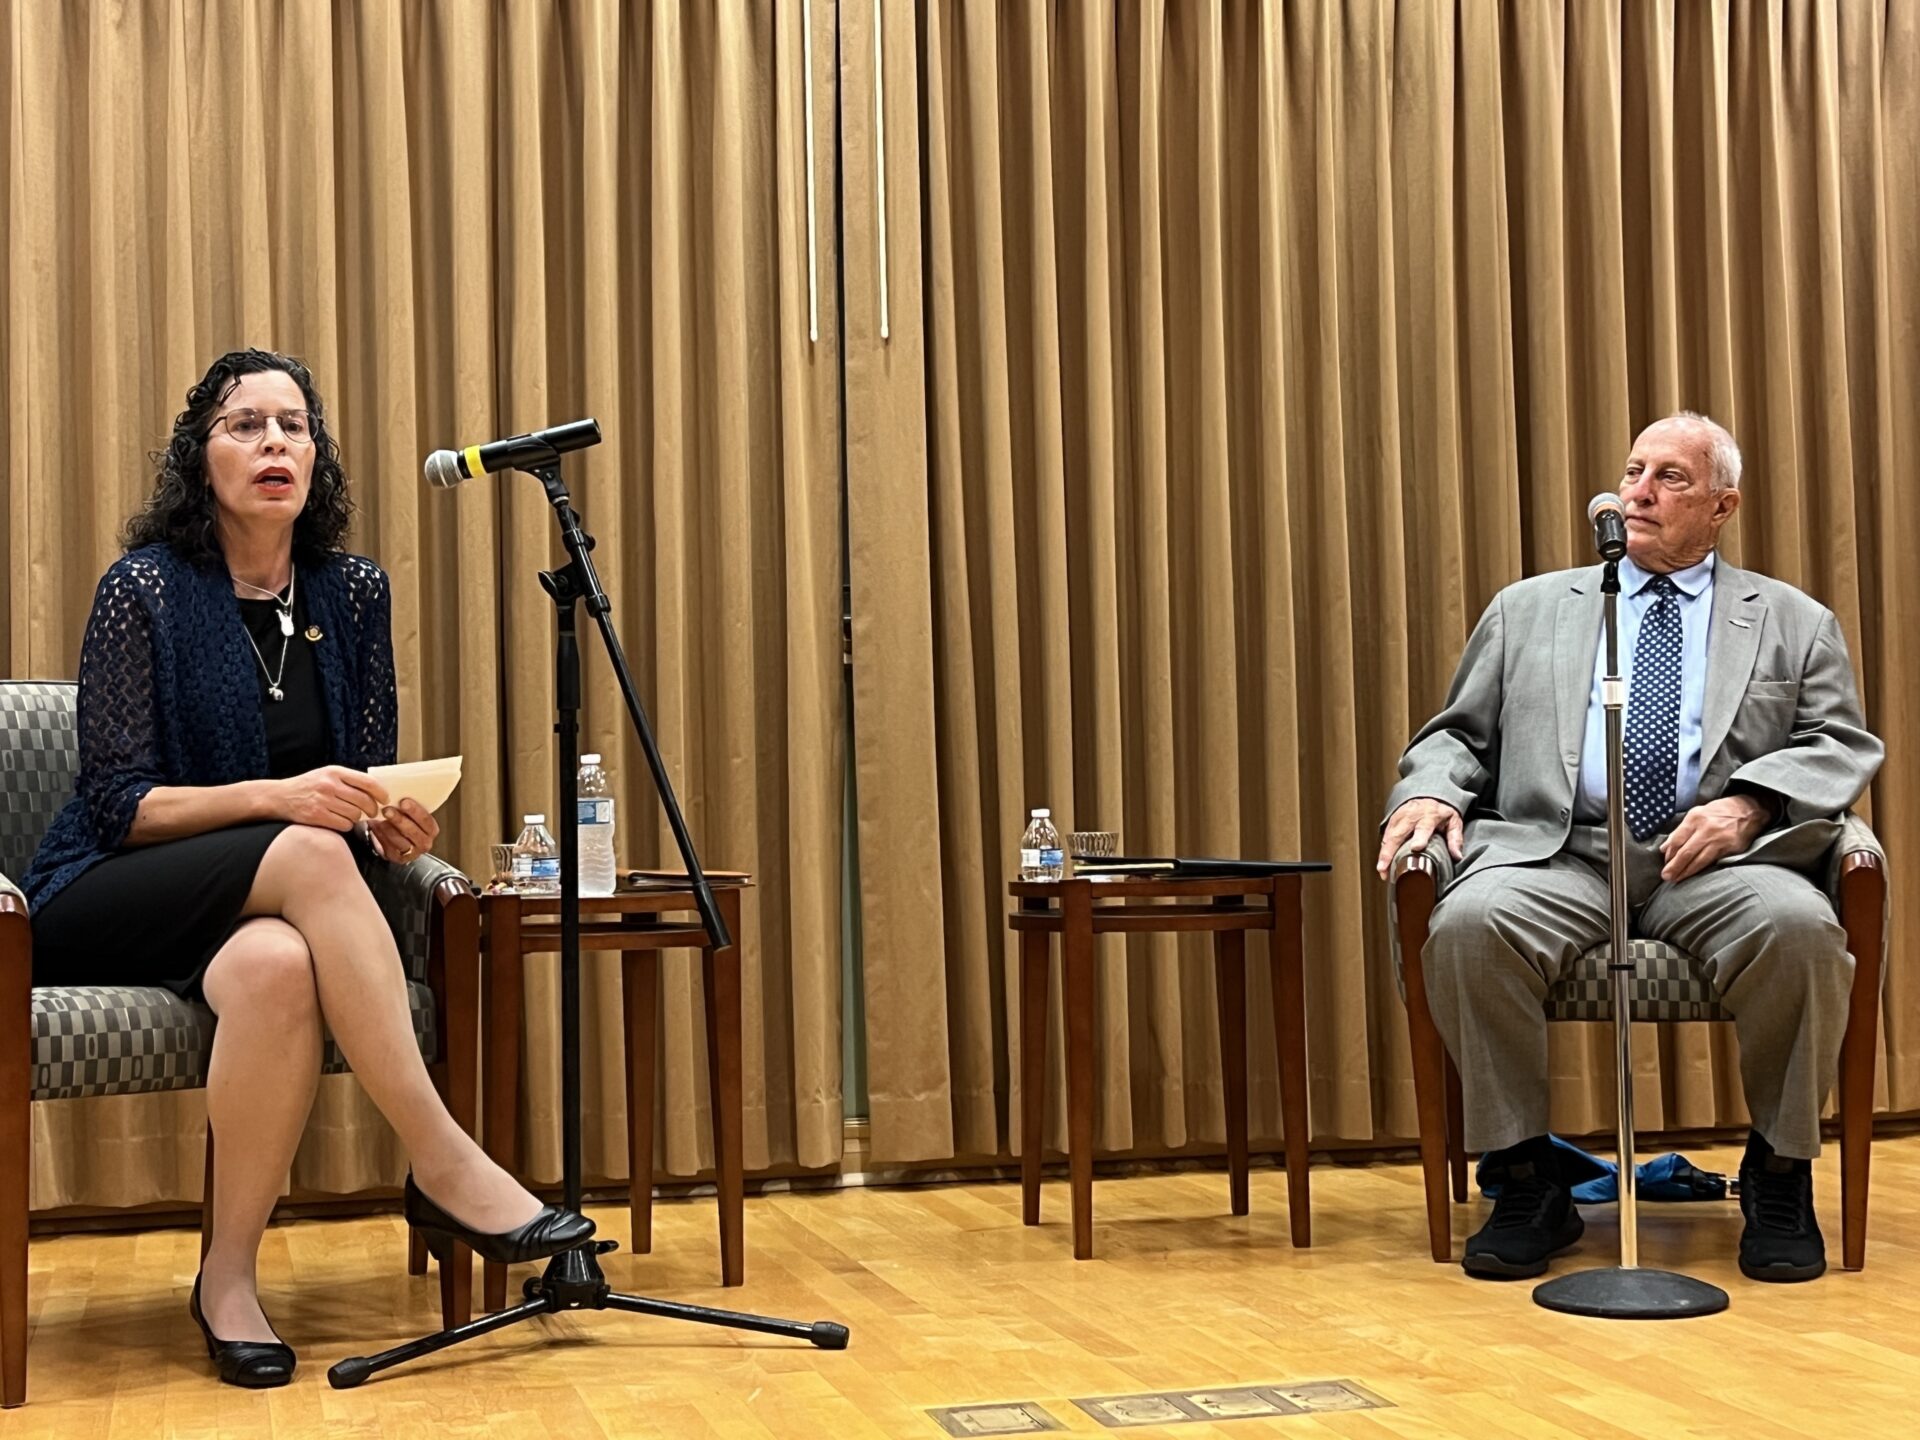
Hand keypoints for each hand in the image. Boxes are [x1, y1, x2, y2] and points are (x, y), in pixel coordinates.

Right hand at [272, 765, 387, 831]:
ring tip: (350, 815)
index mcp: (335, 772)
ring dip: (357, 818)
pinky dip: (346, 825)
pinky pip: (344, 824)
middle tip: (372, 812)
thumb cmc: (308, 786)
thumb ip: (348, 779)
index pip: (368, 782)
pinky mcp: (317, 816)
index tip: (385, 799)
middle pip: (364, 801)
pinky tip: (340, 820)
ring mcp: (323, 801)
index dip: (381, 793)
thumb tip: (376, 789)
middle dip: (372, 809)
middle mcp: (330, 785)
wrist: (279, 796)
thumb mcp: (327, 774)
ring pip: (355, 814)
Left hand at [368, 797, 439, 864]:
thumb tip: (399, 790)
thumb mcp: (411, 813)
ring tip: (378, 818)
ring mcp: (412, 853)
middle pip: (413, 832)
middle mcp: (425, 843)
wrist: (394, 838)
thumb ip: (408, 806)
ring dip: (388, 829)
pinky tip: (376, 826)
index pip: (427, 821)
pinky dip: (381, 836)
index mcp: (431, 829)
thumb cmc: (405, 820)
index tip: (404, 802)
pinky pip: (389, 848)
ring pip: (400, 842)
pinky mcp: (399, 859)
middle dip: (399, 820)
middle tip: (387, 810)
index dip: (416, 811)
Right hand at [1377, 798, 1464, 879]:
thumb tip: (1457, 856)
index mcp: (1429, 816)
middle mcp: (1411, 816)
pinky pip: (1386, 836)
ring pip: (1389, 837)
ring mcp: (1399, 818)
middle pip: (1398, 834)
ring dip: (1384, 854)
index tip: (1416, 848)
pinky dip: (1383, 850)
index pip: (1423, 827)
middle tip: (1385, 868)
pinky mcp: (1392, 820)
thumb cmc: (1441, 811)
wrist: (1428, 794)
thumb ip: (1455, 838)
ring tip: (1382, 871)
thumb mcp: (1453, 821)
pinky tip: (1382, 864)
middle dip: (1390, 852)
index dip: (1419, 837)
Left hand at [1659, 795, 1771, 881]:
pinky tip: (1695, 875)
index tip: (1665, 863)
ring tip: (1677, 879)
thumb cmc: (1717, 813)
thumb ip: (1679, 832)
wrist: (1747, 811)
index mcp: (1695, 818)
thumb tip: (1663, 849)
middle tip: (1666, 877)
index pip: (1677, 840)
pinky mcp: (1731, 848)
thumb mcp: (1696, 815)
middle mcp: (1707, 829)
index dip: (1670, 854)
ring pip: (1700, 860)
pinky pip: (1713, 861)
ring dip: (1687, 871)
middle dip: (1675, 866)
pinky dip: (1702, 869)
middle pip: (1687, 852)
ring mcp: (1720, 839)